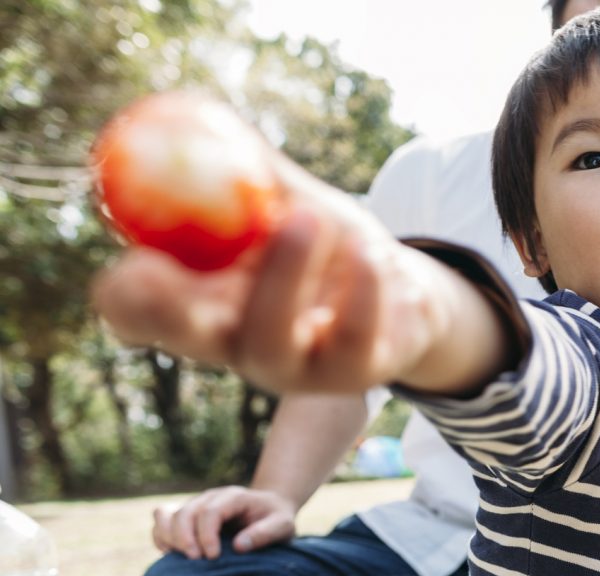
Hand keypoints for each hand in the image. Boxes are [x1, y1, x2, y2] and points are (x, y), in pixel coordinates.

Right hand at [91, 138, 453, 396]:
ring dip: (285, 272)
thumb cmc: (330, 243)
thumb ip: (240, 164)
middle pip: (185, 336)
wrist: (406, 292)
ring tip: (314, 215)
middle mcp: (237, 344)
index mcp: (203, 302)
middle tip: (175, 258)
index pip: (136, 313)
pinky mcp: (354, 373)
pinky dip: (363, 285)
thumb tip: (188, 109)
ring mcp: (294, 368)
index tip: (136, 257)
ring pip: (270, 336)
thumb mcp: (284, 199)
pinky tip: (372, 250)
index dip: (124, 295)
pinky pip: (352, 335)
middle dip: (169, 305)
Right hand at [153, 486, 296, 558]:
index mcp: (233, 497)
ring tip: (182, 558)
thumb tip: (239, 547)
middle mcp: (209, 497)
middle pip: (184, 513)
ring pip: (165, 514)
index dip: (207, 535)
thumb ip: (266, 533)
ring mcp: (195, 505)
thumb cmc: (276, 519)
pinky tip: (172, 554)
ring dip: (169, 537)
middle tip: (197, 561)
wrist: (269, 508)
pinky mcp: (186, 516)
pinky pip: (161, 521)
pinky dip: (161, 537)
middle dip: (186, 539)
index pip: (210, 512)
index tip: (214, 557)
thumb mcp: (283, 525)